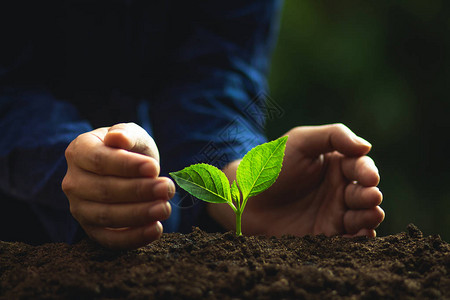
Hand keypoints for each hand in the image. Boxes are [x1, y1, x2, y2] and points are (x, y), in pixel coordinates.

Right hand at [62, 123, 174, 248]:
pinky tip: (156, 229)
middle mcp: (73, 182)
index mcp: (79, 151)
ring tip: (165, 208)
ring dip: (139, 215)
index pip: (99, 160)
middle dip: (139, 191)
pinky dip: (133, 238)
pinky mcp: (92, 230)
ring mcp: (79, 208)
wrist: (128, 170)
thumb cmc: (129, 148)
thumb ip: (126, 134)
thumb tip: (118, 138)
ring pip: (107, 216)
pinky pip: (110, 239)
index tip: (154, 168)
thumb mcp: (131, 134)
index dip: (127, 165)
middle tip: (166, 189)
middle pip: (105, 190)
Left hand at [210, 123, 383, 236]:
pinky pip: (348, 239)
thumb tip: (366, 146)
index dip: (368, 172)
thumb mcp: (301, 141)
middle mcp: (340, 190)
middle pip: (365, 193)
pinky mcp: (325, 235)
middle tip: (369, 197)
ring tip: (370, 216)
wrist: (245, 197)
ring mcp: (334, 213)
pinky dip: (358, 238)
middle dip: (370, 196)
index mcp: (337, 165)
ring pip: (361, 217)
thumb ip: (333, 136)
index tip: (369, 178)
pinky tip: (361, 235)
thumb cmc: (271, 165)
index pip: (361, 167)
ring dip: (369, 217)